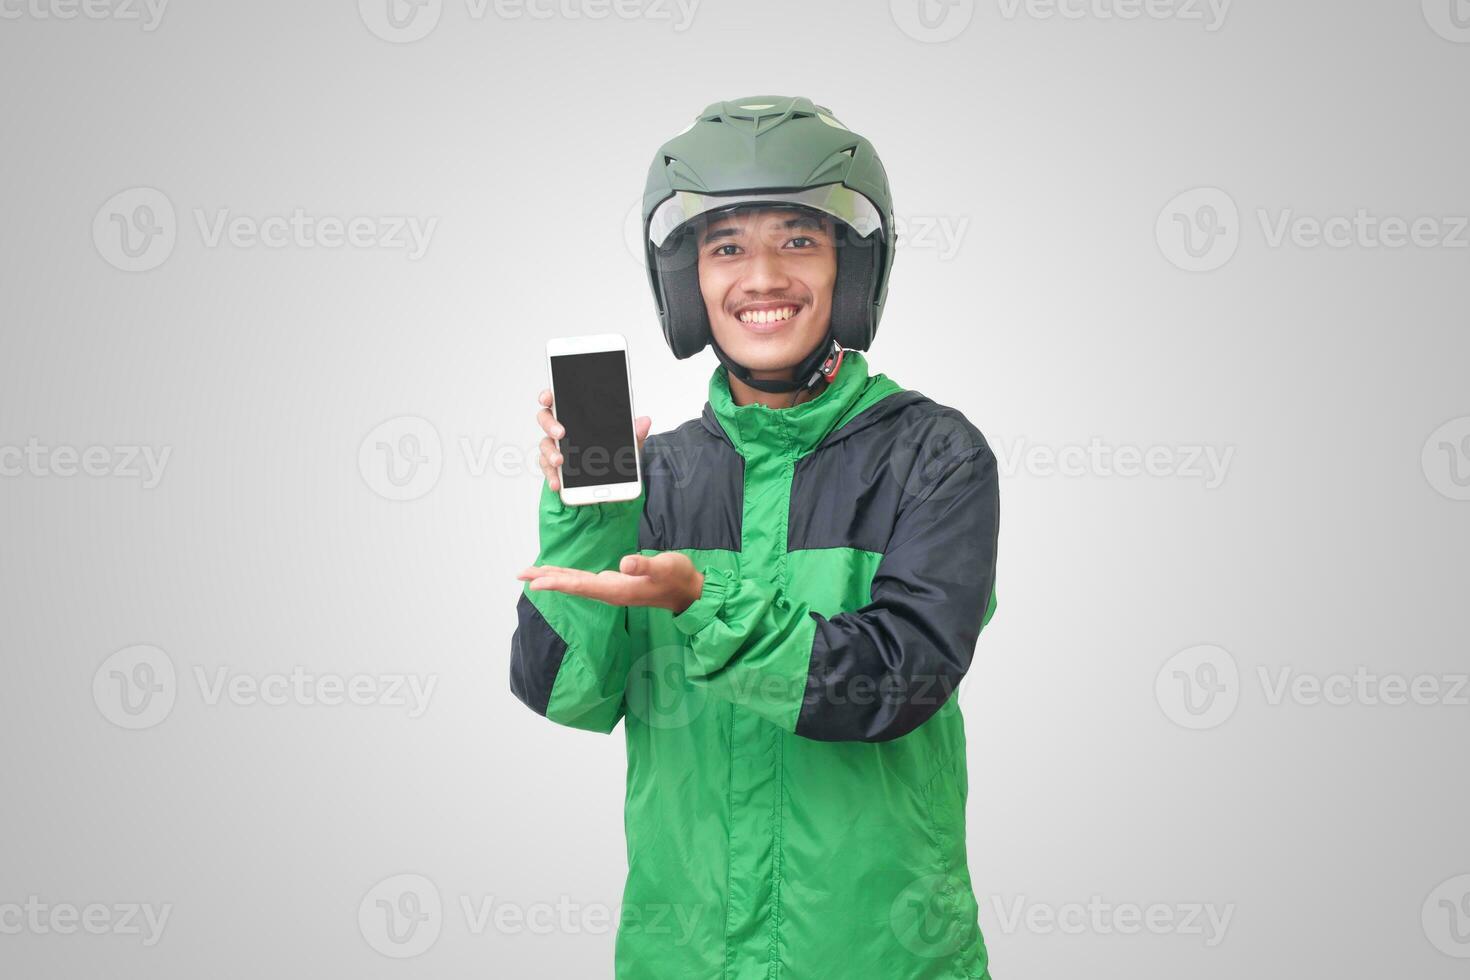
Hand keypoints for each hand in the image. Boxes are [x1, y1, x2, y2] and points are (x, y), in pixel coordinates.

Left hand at [518, 552, 704, 613]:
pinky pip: (585, 581)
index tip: (534, 582)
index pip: (580, 586)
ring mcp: (612, 589)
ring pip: (576, 584)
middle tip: (520, 574)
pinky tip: (562, 575)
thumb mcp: (665, 567)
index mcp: (617, 589)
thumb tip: (626, 563)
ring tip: (533, 574)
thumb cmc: (677, 577)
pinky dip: (569, 577)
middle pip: (571, 586)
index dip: (557, 583)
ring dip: (554, 578)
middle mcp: (610, 591)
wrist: (687, 591)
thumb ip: (646, 565)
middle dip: (546, 580)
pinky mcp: (615, 584)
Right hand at [537, 388, 651, 491]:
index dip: (549, 396)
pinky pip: (548, 470)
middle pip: (546, 419)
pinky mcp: (555, 468)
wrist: (613, 480)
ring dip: (551, 453)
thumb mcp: (627, 443)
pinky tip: (558, 484)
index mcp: (577, 416)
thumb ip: (634, 433)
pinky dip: (552, 477)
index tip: (548, 397)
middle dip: (551, 425)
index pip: (558, 400)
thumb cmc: (613, 453)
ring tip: (560, 461)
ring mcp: (556, 448)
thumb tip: (644, 421)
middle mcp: (562, 430)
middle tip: (561, 433)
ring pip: (545, 445)